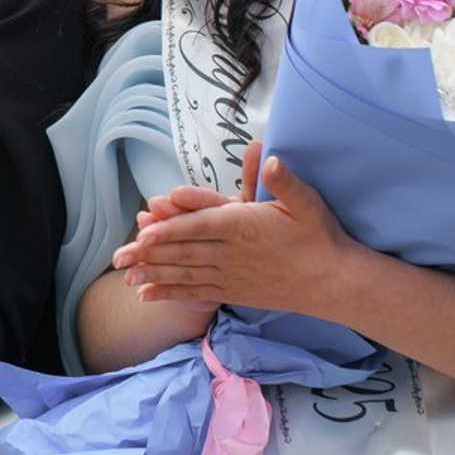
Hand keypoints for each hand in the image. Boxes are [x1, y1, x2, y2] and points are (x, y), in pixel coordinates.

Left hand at [113, 153, 355, 313]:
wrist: (337, 282)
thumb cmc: (320, 236)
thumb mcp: (306, 202)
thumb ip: (285, 181)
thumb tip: (270, 158)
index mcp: (245, 226)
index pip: (201, 226)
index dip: (172, 228)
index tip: (145, 230)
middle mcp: (233, 253)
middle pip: (185, 251)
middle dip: (149, 253)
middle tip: (118, 256)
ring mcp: (232, 275)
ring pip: (186, 273)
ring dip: (153, 274)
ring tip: (125, 274)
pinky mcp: (234, 292)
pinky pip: (197, 293)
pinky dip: (170, 294)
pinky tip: (145, 296)